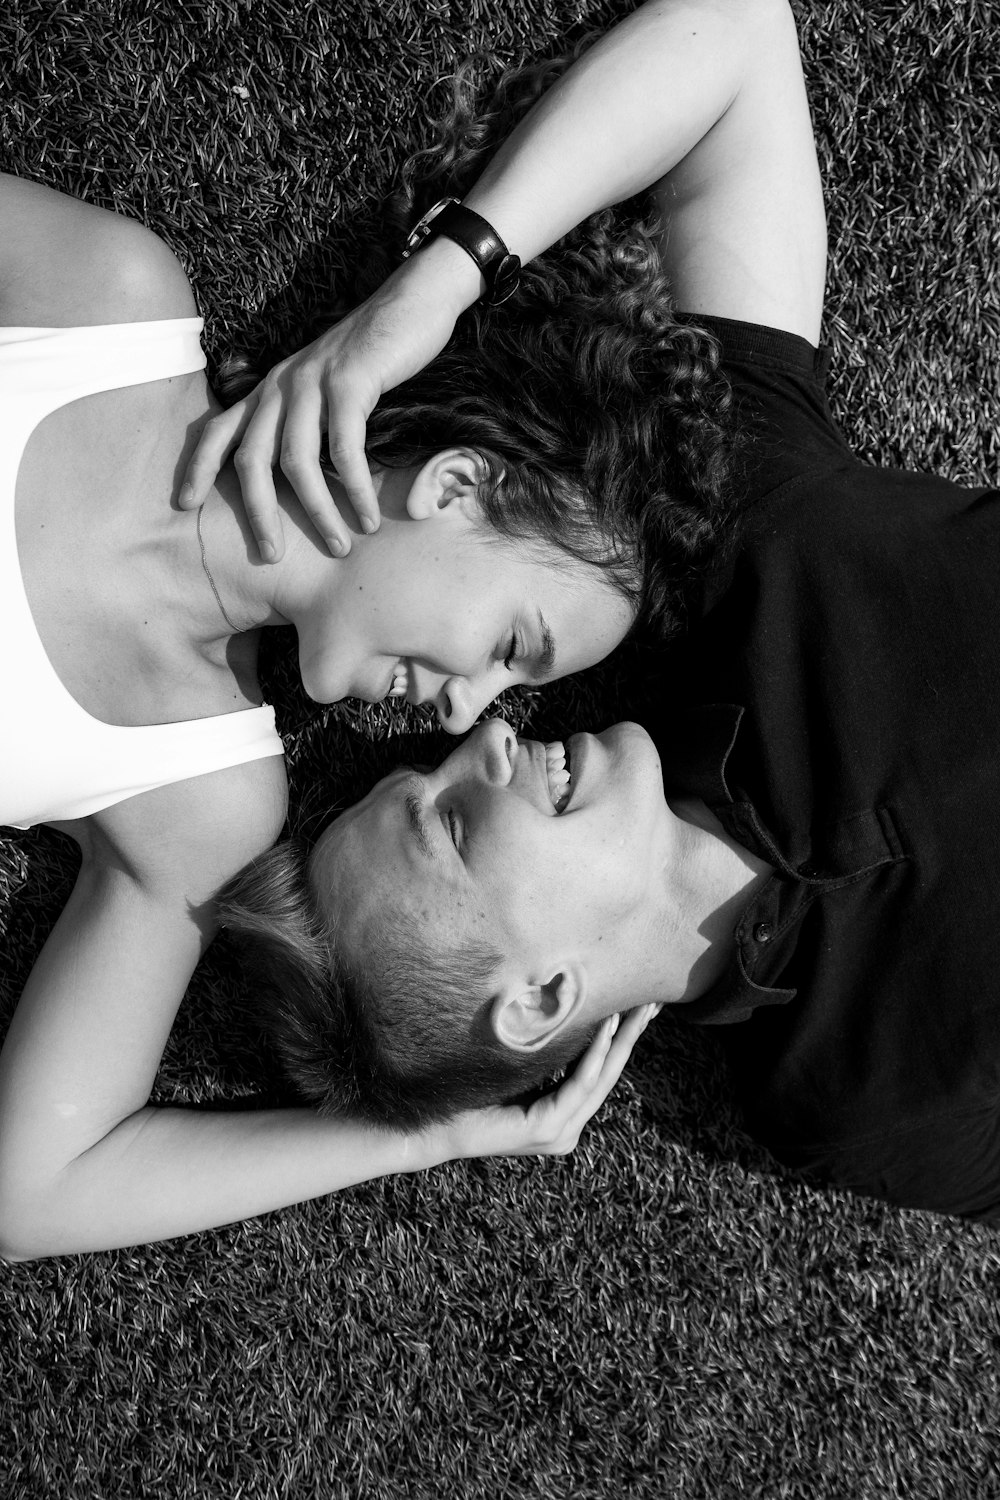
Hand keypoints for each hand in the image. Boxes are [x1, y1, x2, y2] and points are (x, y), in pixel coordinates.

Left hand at [178, 245, 478, 560]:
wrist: (413, 300)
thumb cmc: (373, 354)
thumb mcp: (325, 387)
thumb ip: (308, 421)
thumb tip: (305, 477)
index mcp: (270, 388)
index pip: (218, 429)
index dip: (198, 468)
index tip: (183, 505)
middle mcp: (282, 385)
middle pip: (252, 460)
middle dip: (257, 514)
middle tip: (271, 556)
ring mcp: (313, 381)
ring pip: (296, 461)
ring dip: (316, 511)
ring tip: (338, 545)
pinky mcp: (350, 381)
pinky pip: (345, 448)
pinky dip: (355, 488)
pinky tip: (368, 516)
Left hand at [443, 1002, 660, 1161]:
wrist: (433, 1125)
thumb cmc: (468, 1092)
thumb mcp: (516, 1067)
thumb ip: (543, 1053)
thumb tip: (563, 1008)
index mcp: (562, 1115)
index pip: (602, 1073)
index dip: (624, 1040)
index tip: (642, 1006)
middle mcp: (567, 1128)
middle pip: (610, 1074)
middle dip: (632, 1036)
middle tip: (653, 1003)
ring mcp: (559, 1133)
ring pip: (601, 1079)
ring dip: (620, 1040)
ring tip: (637, 1009)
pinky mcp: (545, 1130)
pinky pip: (578, 1086)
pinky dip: (594, 1054)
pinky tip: (605, 1028)